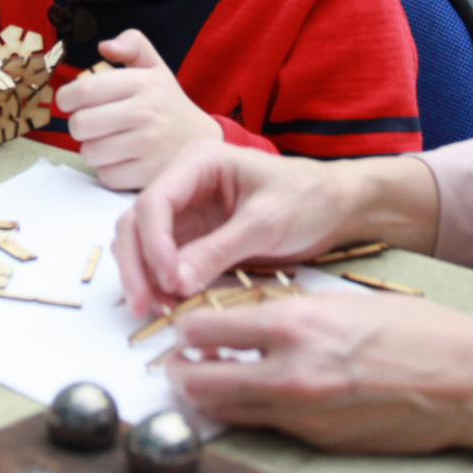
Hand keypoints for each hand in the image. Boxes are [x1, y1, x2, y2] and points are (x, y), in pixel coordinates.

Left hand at [53, 30, 221, 191]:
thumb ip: (132, 45)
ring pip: (90, 153)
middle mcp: (146, 112)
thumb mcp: (156, 68)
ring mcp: (149, 145)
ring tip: (109, 143)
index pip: (85, 89)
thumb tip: (104, 46)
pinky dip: (109, 172)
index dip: (67, 97)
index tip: (71, 102)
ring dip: (93, 150)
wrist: (204, 141)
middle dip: (79, 126)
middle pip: (80, 124)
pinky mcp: (149, 174)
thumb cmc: (168, 104)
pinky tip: (123, 162)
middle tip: (94, 125)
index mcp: (143, 82)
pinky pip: (106, 176)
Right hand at [114, 141, 383, 312]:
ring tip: (158, 310)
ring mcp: (186, 212)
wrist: (335, 207)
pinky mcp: (194, 237)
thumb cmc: (307, 199)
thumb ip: (218, 250)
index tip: (170, 282)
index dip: (153, 245)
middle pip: (137, 223)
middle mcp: (183, 184)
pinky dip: (161, 283)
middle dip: (137, 265)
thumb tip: (174, 283)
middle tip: (145, 306)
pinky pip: (165, 261)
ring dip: (144, 276)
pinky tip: (170, 305)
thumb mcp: (265, 223)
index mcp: (198, 163)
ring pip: (142, 244)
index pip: (155, 202)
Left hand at [168, 294, 472, 472]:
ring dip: (210, 398)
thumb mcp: (347, 304)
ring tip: (205, 383)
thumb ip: (292, 314)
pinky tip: (260, 398)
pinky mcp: (320, 443)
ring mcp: (304, 416)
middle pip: (201, 382)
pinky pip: (269, 427)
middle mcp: (292, 375)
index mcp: (298, 327)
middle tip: (175, 364)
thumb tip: (249, 322)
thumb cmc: (419, 334)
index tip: (182, 326)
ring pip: (228, 412)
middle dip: (179, 373)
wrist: (467, 383)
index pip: (208, 328)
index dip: (185, 328)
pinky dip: (254, 412)